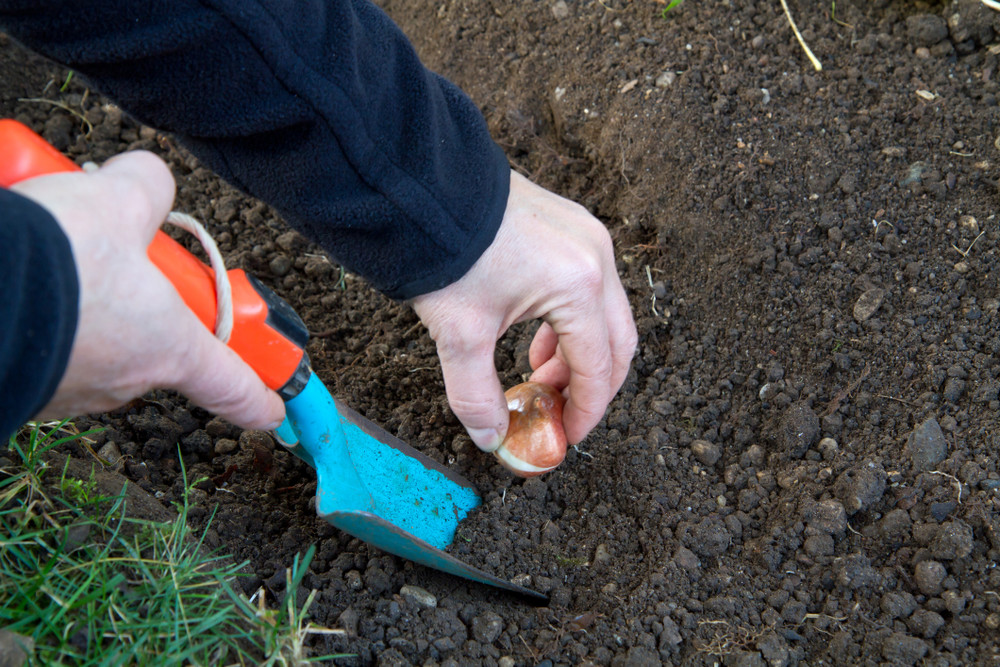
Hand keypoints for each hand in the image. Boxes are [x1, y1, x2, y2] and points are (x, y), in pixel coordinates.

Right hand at [12, 152, 285, 429]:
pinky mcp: (18, 386)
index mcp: (168, 348)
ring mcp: (65, 392)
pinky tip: (13, 271)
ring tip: (46, 251)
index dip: (257, 397)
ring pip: (91, 340)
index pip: (231, 384)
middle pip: (152, 344)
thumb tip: (147, 181)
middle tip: (110, 250)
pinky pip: (40, 342)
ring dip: (79, 300)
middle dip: (139, 301)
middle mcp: (121, 381)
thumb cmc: (54, 261)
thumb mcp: (114, 201)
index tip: (273, 413)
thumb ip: (146, 188)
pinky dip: (33, 309)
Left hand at [411, 170, 636, 451]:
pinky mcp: (571, 227)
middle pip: (618, 341)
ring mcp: (588, 236)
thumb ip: (476, 395)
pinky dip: (570, 322)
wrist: (424, 185)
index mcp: (579, 286)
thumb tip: (490, 437)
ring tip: (540, 376)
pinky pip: (589, 286)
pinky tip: (537, 339)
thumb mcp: (459, 334)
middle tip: (562, 414)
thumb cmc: (446, 252)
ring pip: (605, 314)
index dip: (585, 410)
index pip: (599, 367)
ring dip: (580, 354)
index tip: (566, 436)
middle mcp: (596, 257)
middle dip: (592, 386)